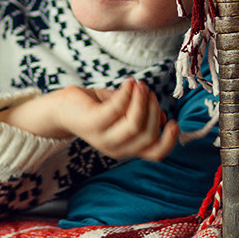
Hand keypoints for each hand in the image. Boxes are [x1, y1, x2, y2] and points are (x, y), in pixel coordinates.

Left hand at [0, 80, 178, 161]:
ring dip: (142, 102)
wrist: (62, 107)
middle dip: (154, 110)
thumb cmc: (96, 107)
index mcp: (126, 148)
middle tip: (148, 91)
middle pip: (148, 135)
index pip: (155, 154)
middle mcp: (115, 148)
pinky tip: (129, 83)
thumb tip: (163, 116)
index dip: (169, 141)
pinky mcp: (92, 123)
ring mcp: (103, 138)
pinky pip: (116, 109)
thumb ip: (142, 115)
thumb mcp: (123, 113)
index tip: (175, 122)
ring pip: (134, 125)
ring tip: (140, 85)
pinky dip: (127, 94)